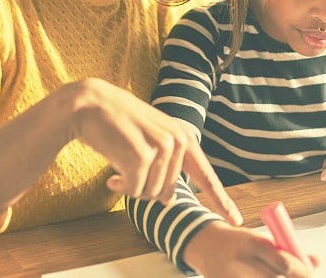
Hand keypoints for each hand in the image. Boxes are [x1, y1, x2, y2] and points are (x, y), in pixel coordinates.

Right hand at [64, 78, 240, 224]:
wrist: (90, 105)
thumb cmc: (118, 126)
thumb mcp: (150, 142)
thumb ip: (166, 167)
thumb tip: (168, 201)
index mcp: (184, 138)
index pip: (206, 175)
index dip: (221, 200)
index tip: (235, 220)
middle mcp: (179, 141)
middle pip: (167, 192)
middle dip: (144, 189)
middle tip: (126, 172)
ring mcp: (162, 147)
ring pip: (150, 193)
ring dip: (130, 187)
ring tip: (119, 166)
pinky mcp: (142, 155)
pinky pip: (134, 190)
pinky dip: (120, 187)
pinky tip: (111, 174)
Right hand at [183, 221, 317, 277]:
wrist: (204, 246)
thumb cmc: (239, 242)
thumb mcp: (263, 239)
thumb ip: (288, 250)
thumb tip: (316, 262)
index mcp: (253, 244)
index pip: (285, 264)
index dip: (303, 272)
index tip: (311, 273)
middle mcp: (242, 263)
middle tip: (302, 276)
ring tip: (269, 272)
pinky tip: (260, 276)